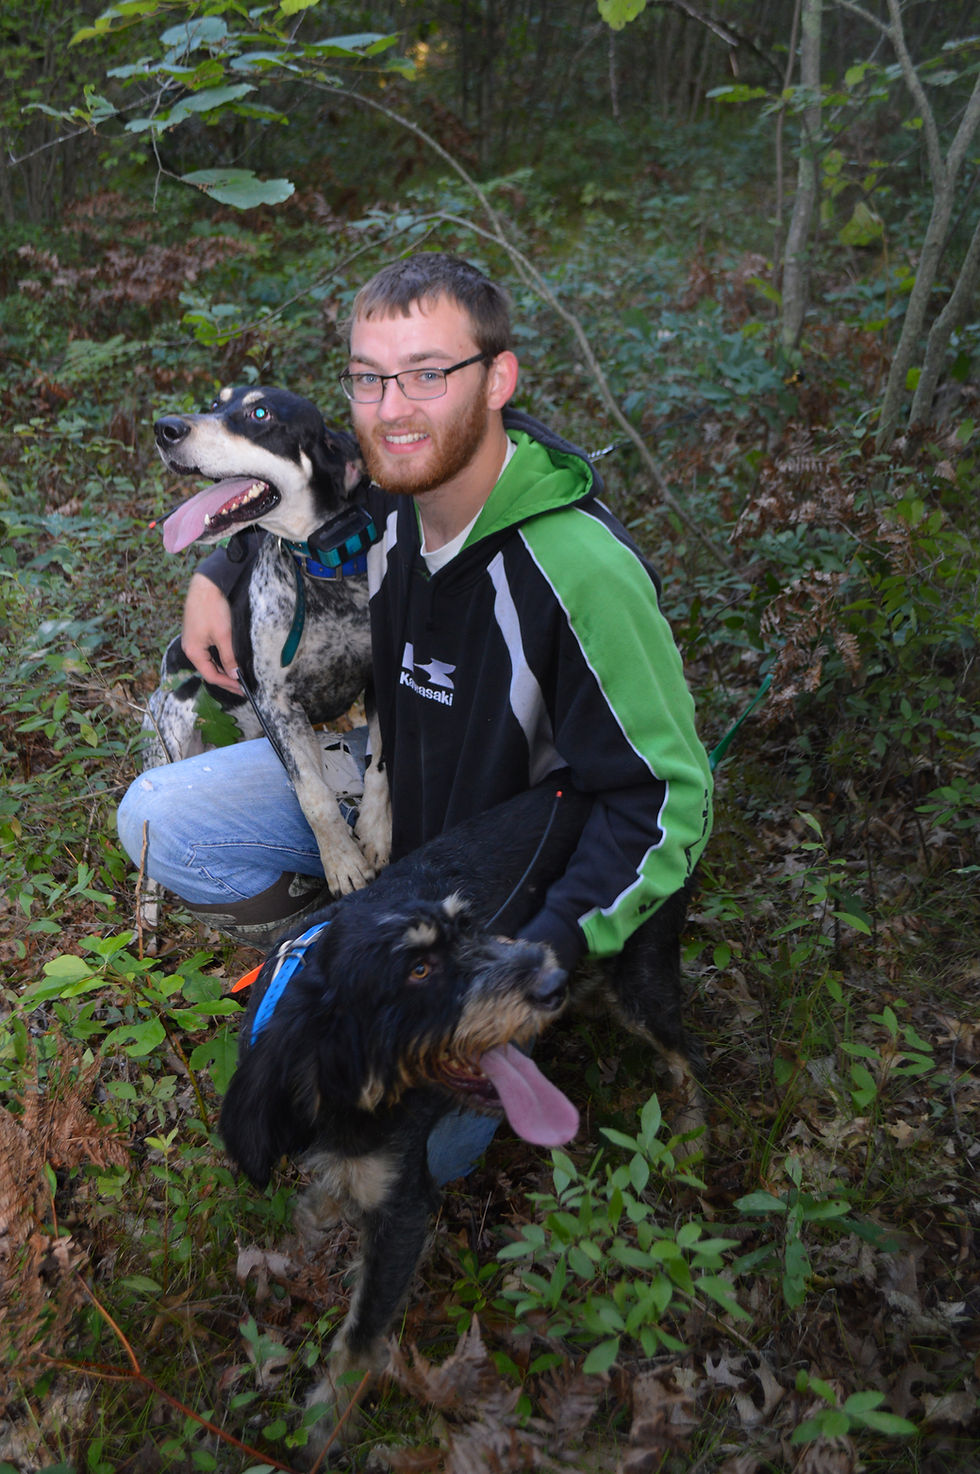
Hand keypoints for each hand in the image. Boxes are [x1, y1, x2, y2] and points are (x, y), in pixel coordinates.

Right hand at [181, 572, 240, 693]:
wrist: (206, 584)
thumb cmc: (213, 608)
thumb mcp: (224, 636)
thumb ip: (229, 657)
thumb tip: (234, 675)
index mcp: (193, 651)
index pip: (211, 676)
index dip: (227, 684)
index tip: (242, 689)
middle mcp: (190, 648)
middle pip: (209, 670)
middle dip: (225, 678)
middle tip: (242, 686)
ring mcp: (193, 640)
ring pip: (209, 661)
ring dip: (223, 669)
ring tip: (238, 676)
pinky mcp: (198, 633)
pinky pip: (208, 652)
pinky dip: (219, 658)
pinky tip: (230, 660)